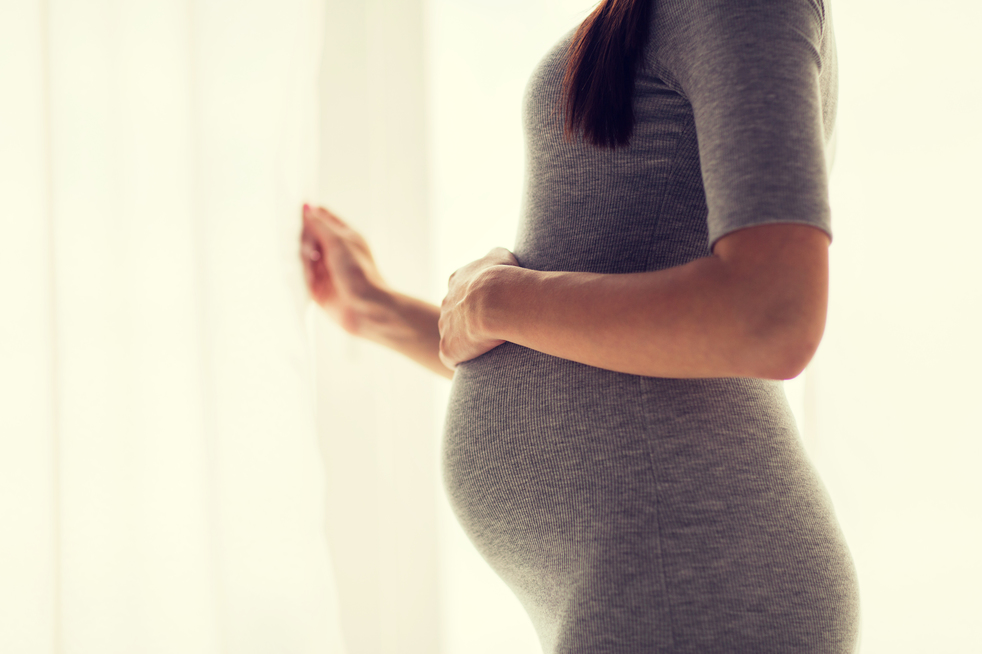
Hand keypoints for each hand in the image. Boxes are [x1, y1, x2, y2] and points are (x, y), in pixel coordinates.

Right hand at [300, 204, 389, 334]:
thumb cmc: (361, 274)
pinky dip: (297, 272)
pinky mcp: (317, 288)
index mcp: (345, 236)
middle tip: (292, 235)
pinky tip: (294, 270)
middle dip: (300, 235)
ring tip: (296, 254)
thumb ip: (320, 225)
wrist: (367, 309)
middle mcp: (335, 252)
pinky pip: (301, 276)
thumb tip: (306, 207)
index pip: (323, 217)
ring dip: (297, 254)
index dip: (309, 213)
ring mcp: (326, 270)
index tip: (293, 211)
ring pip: (303, 255)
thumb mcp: (339, 243)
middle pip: (309, 236)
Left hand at [439, 247, 519, 368]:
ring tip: (491, 347)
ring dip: (467, 342)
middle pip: (456, 314)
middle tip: (496, 327)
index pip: (464, 290)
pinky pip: (452, 358)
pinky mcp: (447, 349)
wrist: (494, 300)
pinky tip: (479, 364)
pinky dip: (462, 360)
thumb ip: (496, 256)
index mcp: (457, 281)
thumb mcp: (501, 256)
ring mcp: (444, 327)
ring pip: (453, 336)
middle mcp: (446, 303)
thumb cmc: (502, 277)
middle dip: (471, 321)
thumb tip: (499, 257)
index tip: (495, 305)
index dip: (479, 299)